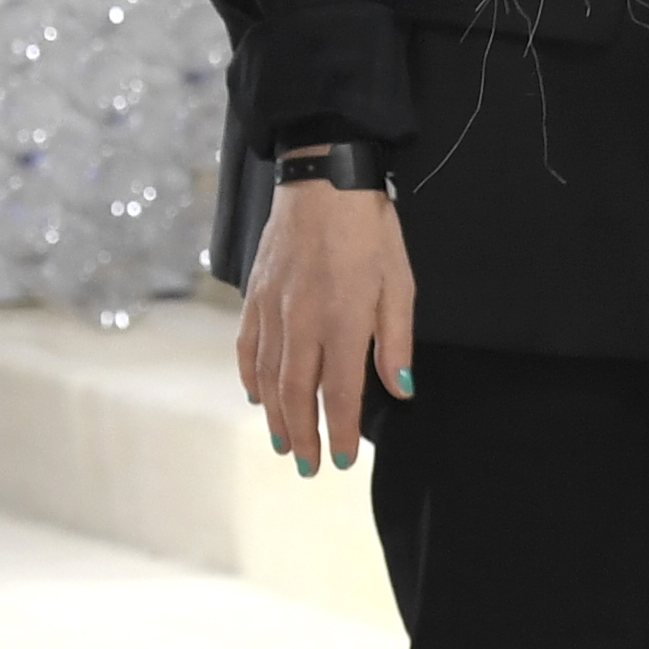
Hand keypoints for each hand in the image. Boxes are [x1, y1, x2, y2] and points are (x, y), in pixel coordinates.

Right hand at [234, 168, 414, 466]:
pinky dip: (249, 376)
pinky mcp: (254, 295)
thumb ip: (395, 340)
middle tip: (308, 466)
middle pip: (296, 394)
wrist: (322, 182)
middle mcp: (300, 322)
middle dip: (303, 435)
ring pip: (267, 377)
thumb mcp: (399, 282)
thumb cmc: (370, 231)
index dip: (339, 432)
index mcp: (341, 321)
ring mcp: (272, 309)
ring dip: (275, 416)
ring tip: (284, 443)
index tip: (341, 461)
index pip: (338, 393)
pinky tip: (256, 396)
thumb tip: (400, 389)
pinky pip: (247, 347)